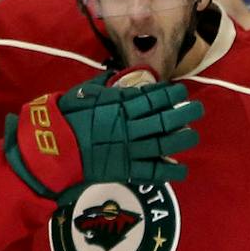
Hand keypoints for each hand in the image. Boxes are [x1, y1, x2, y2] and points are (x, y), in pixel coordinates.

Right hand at [6, 73, 204, 196]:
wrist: (51, 149)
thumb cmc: (64, 118)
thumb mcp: (83, 94)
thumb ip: (104, 88)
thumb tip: (118, 79)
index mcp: (118, 106)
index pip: (151, 98)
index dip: (169, 95)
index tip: (181, 92)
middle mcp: (128, 126)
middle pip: (163, 120)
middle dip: (184, 114)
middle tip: (198, 109)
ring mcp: (129, 149)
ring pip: (163, 144)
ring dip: (181, 139)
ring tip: (193, 135)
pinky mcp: (125, 170)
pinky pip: (152, 172)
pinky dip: (169, 172)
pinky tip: (182, 169)